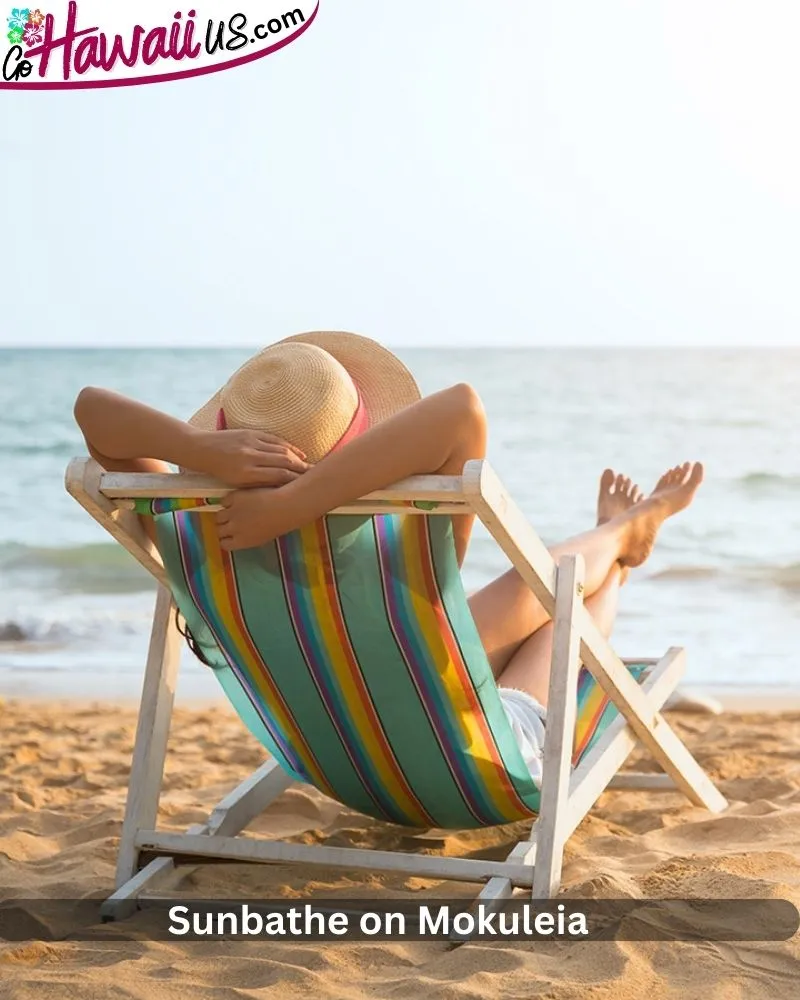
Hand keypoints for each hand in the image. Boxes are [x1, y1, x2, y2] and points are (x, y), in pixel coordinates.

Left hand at [189, 429, 308, 486]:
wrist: (201, 449)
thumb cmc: (218, 471)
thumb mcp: (235, 483)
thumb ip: (257, 484)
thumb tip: (279, 489)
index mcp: (246, 474)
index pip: (278, 477)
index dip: (294, 481)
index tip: (306, 486)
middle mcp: (251, 457)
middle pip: (284, 462)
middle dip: (301, 469)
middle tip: (315, 475)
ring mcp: (252, 443)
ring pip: (281, 450)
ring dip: (298, 458)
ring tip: (309, 466)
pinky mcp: (251, 433)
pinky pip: (275, 440)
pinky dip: (289, 446)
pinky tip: (298, 453)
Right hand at [215, 487, 293, 549]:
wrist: (284, 507)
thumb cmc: (280, 525)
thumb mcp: (263, 538)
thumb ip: (249, 539)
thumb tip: (242, 537)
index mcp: (241, 542)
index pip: (224, 544)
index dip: (226, 539)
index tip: (229, 535)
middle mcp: (233, 529)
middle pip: (219, 530)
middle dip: (223, 527)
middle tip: (230, 521)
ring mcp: (232, 512)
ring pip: (219, 516)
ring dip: (224, 514)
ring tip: (232, 510)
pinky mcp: (233, 498)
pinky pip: (224, 501)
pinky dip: (228, 501)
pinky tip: (237, 500)